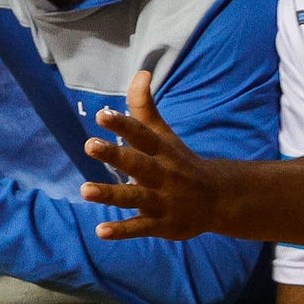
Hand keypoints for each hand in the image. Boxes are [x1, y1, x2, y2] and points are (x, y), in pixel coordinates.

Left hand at [79, 70, 227, 238]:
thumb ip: (146, 108)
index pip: (142, 135)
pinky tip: (101, 231)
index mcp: (162, 151)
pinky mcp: (161, 224)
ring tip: (84, 190)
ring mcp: (162, 201)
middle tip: (89, 145)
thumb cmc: (181, 162)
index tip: (101, 115)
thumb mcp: (165, 136)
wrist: (219, 200)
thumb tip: (140, 73)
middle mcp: (162, 174)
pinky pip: (139, 227)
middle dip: (114, 155)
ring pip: (134, 197)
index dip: (124, 124)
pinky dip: (122, 230)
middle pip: (137, 164)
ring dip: (110, 194)